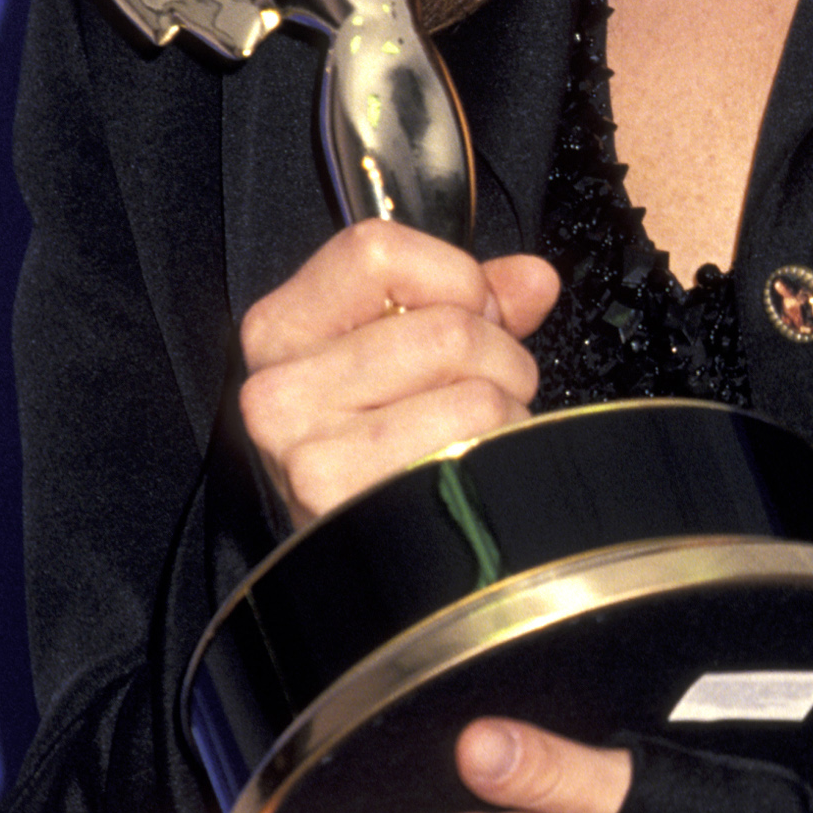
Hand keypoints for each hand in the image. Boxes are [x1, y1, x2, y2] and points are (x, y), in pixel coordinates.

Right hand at [238, 221, 559, 525]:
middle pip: (447, 327)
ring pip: (472, 387)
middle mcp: (278, 389)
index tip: (462, 314)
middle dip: (494, 357)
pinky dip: (499, 452)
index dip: (450, 278)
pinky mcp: (348, 502)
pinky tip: (464, 472)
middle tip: (474, 393)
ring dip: (502, 410)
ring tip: (469, 437)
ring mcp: (307, 452)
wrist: (367, 562)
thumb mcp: (407, 349)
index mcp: (282, 328)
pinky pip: (475, 441)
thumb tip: (534, 282)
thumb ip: (472, 299)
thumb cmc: (383, 444)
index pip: (376, 251)